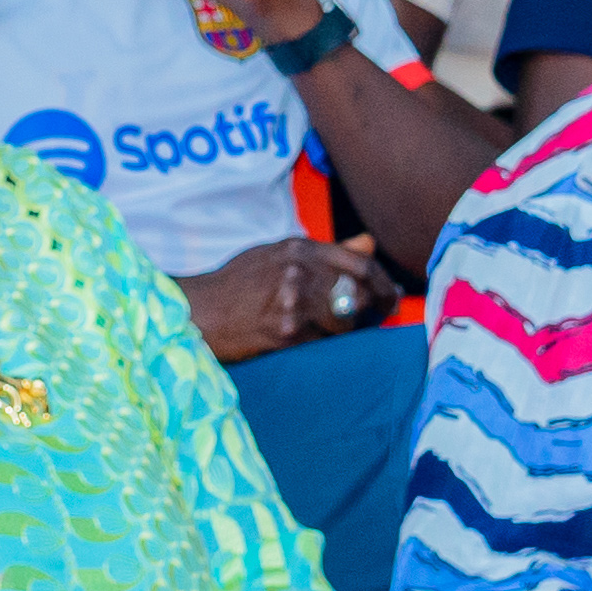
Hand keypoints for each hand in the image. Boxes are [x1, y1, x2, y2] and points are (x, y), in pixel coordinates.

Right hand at [182, 238, 392, 363]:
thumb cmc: (239, 283)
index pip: (361, 264)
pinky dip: (329, 345)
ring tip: (346, 331)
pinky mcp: (286, 334)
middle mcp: (299, 272)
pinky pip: (324, 343)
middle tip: (380, 317)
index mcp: (299, 249)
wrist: (201, 311)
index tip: (391, 296)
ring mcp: (293, 303)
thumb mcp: (279, 254)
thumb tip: (368, 244)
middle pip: (359, 294)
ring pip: (345, 321)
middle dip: (375, 309)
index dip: (383, 283)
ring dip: (352, 330)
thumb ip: (325, 251)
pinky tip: (320, 343)